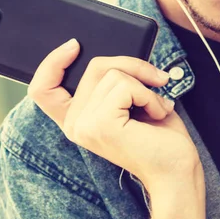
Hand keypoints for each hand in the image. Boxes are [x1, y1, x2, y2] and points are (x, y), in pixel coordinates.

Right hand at [27, 39, 200, 193]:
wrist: (176, 171)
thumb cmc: (160, 140)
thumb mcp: (130, 102)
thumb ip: (112, 81)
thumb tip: (115, 56)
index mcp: (77, 121)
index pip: (43, 89)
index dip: (52, 62)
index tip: (73, 46)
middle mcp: (75, 126)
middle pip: (93, 67)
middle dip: (132, 65)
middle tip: (156, 80)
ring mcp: (84, 126)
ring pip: (111, 73)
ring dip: (144, 86)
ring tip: (155, 108)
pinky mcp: (100, 125)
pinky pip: (124, 85)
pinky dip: (148, 95)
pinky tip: (156, 114)